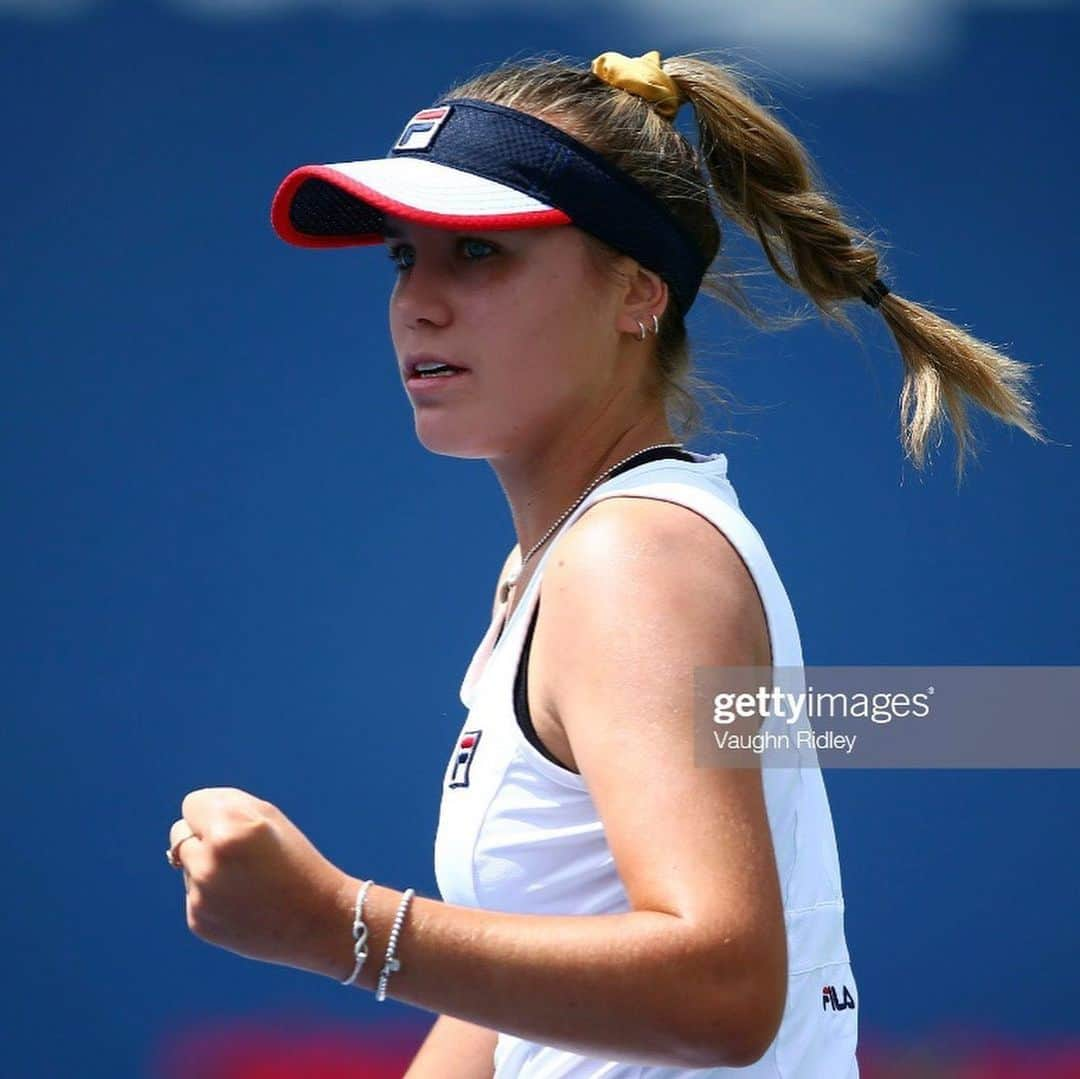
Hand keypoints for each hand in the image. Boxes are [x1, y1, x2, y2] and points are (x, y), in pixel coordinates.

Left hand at [168, 787, 351, 975]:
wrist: (316, 920)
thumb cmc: (295, 860)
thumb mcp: (269, 818)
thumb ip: (226, 806)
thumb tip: (189, 818)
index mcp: (229, 831)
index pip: (192, 804)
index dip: (214, 811)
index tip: (236, 824)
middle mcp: (208, 863)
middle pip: (179, 833)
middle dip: (203, 837)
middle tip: (239, 852)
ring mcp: (200, 896)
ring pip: (188, 865)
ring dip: (207, 866)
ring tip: (247, 880)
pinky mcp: (198, 921)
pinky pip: (194, 894)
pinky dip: (212, 894)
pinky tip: (243, 902)